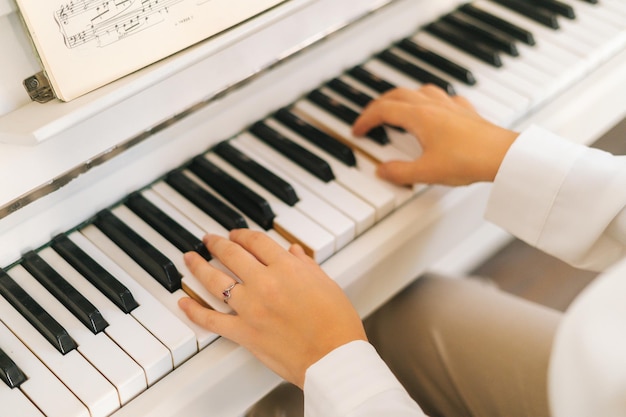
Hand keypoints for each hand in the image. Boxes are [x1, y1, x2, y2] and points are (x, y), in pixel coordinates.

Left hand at [178, 229, 366, 387]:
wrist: (334, 358)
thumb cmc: (337, 324)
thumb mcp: (326, 284)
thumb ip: (306, 265)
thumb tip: (294, 252)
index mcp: (287, 268)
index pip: (257, 242)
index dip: (243, 234)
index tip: (237, 233)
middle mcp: (265, 283)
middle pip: (232, 254)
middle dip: (217, 243)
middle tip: (209, 239)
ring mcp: (251, 308)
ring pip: (215, 281)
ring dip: (199, 266)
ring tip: (190, 258)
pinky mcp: (244, 333)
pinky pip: (211, 319)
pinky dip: (194, 310)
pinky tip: (184, 301)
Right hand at [353, 84, 518, 185]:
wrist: (504, 156)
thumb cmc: (469, 160)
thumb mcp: (426, 172)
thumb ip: (399, 172)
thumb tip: (382, 171)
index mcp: (419, 116)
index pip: (383, 110)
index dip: (366, 119)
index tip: (357, 130)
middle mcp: (434, 106)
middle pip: (398, 95)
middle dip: (379, 104)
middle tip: (371, 117)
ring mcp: (452, 107)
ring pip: (421, 90)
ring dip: (404, 96)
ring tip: (398, 107)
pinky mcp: (467, 113)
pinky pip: (445, 98)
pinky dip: (432, 100)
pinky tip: (436, 109)